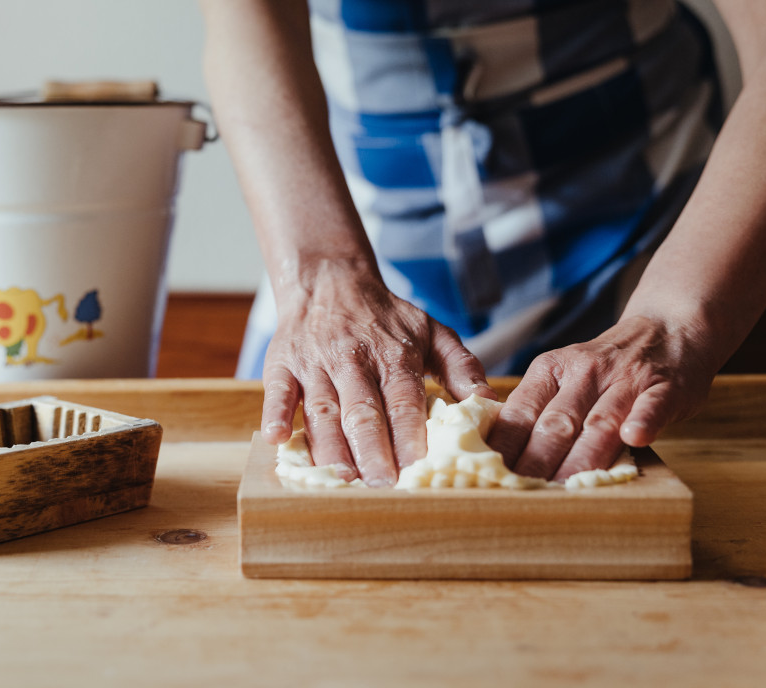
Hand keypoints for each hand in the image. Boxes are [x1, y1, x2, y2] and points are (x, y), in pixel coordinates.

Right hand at [260, 263, 493, 486]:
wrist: (329, 279)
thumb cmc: (385, 317)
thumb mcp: (432, 331)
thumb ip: (462, 368)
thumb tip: (490, 405)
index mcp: (393, 355)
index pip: (403, 400)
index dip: (410, 434)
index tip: (418, 468)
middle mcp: (352, 359)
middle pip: (362, 411)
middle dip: (372, 451)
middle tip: (382, 487)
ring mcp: (314, 362)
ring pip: (322, 409)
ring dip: (330, 447)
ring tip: (341, 480)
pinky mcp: (281, 364)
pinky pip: (276, 390)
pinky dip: (275, 413)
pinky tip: (278, 439)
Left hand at [486, 315, 718, 480]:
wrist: (669, 329)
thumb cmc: (608, 368)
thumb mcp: (565, 376)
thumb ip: (539, 408)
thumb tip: (500, 456)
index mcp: (550, 370)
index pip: (520, 412)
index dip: (506, 447)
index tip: (492, 477)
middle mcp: (584, 371)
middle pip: (555, 423)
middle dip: (536, 462)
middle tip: (520, 496)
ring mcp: (626, 378)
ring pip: (599, 422)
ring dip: (581, 458)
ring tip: (563, 488)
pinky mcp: (665, 386)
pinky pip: (651, 404)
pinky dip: (643, 420)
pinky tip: (634, 438)